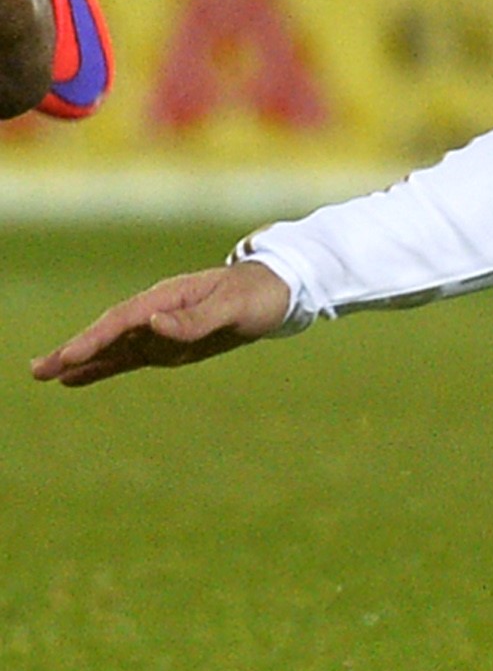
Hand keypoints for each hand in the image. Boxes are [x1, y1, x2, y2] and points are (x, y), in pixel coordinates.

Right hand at [31, 259, 293, 387]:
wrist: (277, 291)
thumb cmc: (258, 295)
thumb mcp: (234, 307)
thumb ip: (196, 319)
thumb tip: (152, 324)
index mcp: (169, 297)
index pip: (124, 320)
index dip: (96, 339)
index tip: (70, 357)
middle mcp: (156, 312)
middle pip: (107, 333)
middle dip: (73, 350)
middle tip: (37, 370)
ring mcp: (158, 330)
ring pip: (111, 348)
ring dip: (79, 361)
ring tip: (45, 374)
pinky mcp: (166, 345)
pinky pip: (128, 358)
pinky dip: (101, 368)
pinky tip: (76, 379)